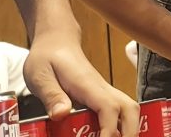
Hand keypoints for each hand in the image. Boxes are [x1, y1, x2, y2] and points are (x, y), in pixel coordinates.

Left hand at [23, 30, 137, 136]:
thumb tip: (62, 114)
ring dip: (128, 130)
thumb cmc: (47, 57)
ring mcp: (103, 92)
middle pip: (129, 109)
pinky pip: (118, 112)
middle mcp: (101, 88)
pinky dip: (119, 127)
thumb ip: (51, 95)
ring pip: (128, 110)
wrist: (56, 41)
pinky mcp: (100, 97)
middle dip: (130, 133)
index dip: (109, 130)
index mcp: (87, 84)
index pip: (108, 107)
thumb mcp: (40, 76)